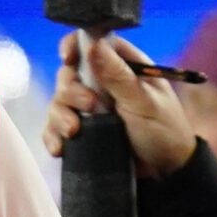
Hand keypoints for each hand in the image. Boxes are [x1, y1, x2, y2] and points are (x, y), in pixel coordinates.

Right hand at [43, 31, 199, 176]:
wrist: (164, 172)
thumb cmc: (163, 131)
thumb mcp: (143, 102)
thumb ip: (118, 75)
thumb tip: (94, 44)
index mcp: (123, 67)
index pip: (92, 44)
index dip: (74, 46)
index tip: (67, 59)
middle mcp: (103, 84)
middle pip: (68, 75)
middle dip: (70, 92)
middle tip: (89, 107)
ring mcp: (89, 108)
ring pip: (58, 102)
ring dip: (60, 116)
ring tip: (74, 132)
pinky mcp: (81, 130)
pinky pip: (54, 128)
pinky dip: (53, 136)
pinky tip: (60, 148)